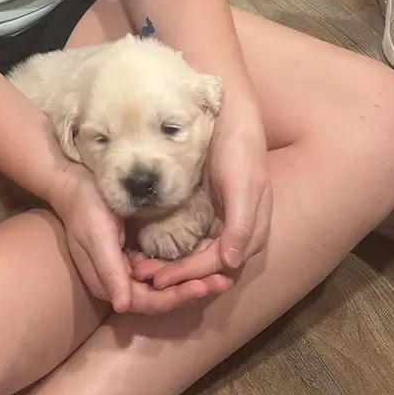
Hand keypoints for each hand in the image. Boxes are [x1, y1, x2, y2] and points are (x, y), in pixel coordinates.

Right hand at [49, 164, 235, 314]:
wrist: (74, 184)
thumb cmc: (85, 208)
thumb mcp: (97, 237)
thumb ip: (109, 270)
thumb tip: (122, 305)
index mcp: (109, 284)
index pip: (148, 301)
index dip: (176, 297)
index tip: (203, 286)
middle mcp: (120, 282)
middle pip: (160, 297)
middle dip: (191, 291)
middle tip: (223, 281)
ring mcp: (127, 269)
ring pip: (163, 286)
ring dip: (190, 283)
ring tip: (220, 277)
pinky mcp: (133, 254)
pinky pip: (161, 270)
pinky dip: (181, 269)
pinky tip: (201, 263)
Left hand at [132, 97, 270, 292]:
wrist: (230, 115)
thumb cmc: (240, 148)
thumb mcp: (243, 185)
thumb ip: (240, 224)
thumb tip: (231, 262)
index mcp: (252, 231)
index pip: (216, 264)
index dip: (188, 274)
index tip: (157, 279)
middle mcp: (238, 232)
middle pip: (206, 266)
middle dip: (176, 274)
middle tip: (142, 276)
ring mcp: (222, 221)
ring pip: (197, 256)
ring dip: (171, 266)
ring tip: (141, 267)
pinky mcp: (207, 210)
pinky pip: (191, 238)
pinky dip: (173, 248)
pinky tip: (150, 249)